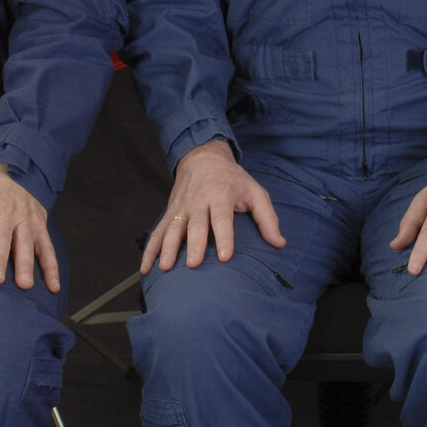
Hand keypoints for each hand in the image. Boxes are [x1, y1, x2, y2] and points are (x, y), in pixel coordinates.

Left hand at [0, 161, 59, 291]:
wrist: (11, 170)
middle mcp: (6, 212)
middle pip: (2, 238)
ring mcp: (26, 219)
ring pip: (27, 244)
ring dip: (26, 265)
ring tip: (24, 286)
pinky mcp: (40, 225)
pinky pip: (48, 248)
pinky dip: (52, 267)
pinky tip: (53, 286)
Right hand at [143, 140, 283, 272]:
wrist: (203, 157)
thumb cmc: (233, 180)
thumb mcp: (255, 192)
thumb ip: (268, 218)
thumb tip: (280, 244)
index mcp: (221, 194)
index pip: (222, 218)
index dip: (224, 237)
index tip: (224, 257)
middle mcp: (198, 201)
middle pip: (195, 225)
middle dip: (193, 245)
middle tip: (193, 264)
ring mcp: (181, 208)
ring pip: (171, 229)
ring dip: (167, 248)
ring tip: (165, 268)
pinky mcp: (169, 213)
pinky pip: (156, 232)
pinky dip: (150, 250)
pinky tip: (145, 269)